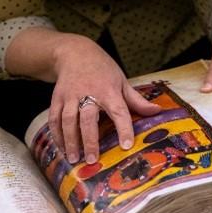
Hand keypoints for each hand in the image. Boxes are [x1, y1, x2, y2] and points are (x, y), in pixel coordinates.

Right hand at [47, 36, 160, 164]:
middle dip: (89, 140)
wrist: (75, 53)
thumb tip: (157, 111)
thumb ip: (136, 100)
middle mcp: (88, 93)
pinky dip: (56, 134)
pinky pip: (54, 118)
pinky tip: (61, 147)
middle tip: (92, 160)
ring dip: (70, 141)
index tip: (126, 146)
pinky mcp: (57, 98)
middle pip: (87, 118)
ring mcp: (70, 95)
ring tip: (74, 159)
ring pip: (68, 120)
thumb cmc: (102, 69)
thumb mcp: (121, 81)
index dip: (123, 128)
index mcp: (108, 90)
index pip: (118, 111)